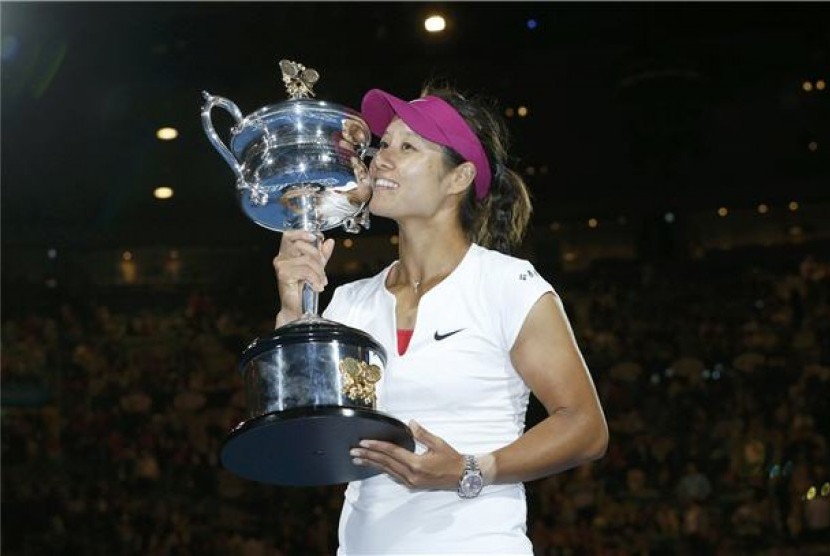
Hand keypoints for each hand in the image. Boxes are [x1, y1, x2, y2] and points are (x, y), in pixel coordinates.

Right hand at [273, 230, 334, 325]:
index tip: (315, 237)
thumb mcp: (316, 268)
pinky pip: (306, 270)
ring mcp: (281, 266)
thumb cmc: (303, 288)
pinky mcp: (284, 274)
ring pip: (307, 260)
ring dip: (319, 272)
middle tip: (323, 272)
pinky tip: (317, 286)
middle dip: (318, 258)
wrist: (298, 308)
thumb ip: (322, 254)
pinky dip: (315, 279)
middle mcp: (281, 258)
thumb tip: (329, 242)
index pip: (289, 236)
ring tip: (320, 282)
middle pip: (303, 247)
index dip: (302, 233)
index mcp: (286, 253)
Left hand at [350, 420, 465, 489]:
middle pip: (385, 463)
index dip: (376, 447)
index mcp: (417, 464)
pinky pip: (394, 476)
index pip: (391, 453)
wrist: (462, 476)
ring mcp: (411, 482)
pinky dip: (383, 469)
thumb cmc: (451, 458)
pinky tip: (375, 466)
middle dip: (367, 457)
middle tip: (353, 452)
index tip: (363, 443)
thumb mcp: (438, 443)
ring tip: (358, 459)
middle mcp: (411, 475)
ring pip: (387, 471)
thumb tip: (410, 423)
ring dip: (372, 464)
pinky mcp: (412, 485)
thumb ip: (422, 433)